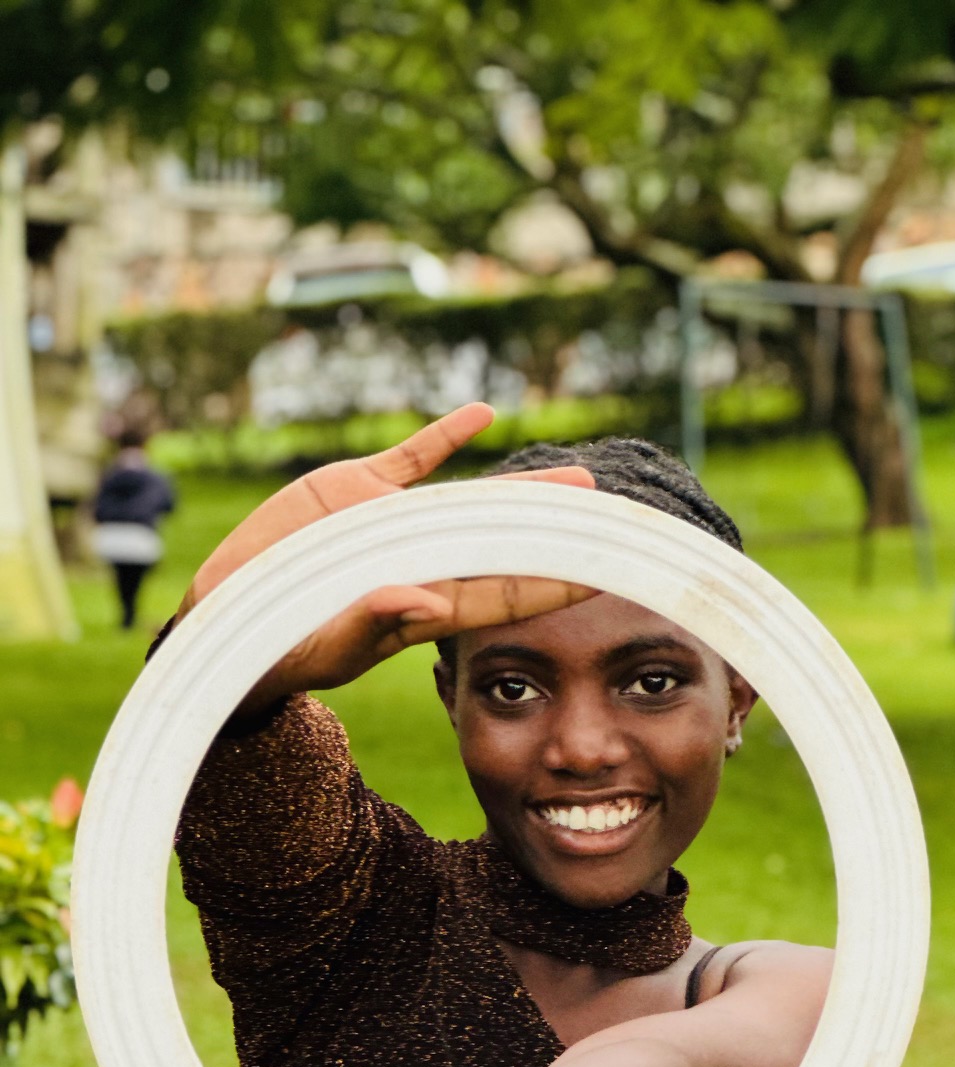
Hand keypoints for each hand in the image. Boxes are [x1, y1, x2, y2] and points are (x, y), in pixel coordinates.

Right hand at [178, 402, 597, 713]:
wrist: (228, 611)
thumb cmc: (280, 645)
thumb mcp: (326, 641)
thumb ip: (373, 621)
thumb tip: (424, 603)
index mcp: (425, 604)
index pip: (505, 594)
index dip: (554, 583)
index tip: (602, 574)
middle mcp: (422, 561)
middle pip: (507, 543)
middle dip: (556, 533)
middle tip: (607, 516)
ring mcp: (393, 523)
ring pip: (475, 501)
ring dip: (522, 490)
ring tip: (575, 479)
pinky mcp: (358, 489)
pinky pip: (414, 457)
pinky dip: (446, 436)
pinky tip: (484, 414)